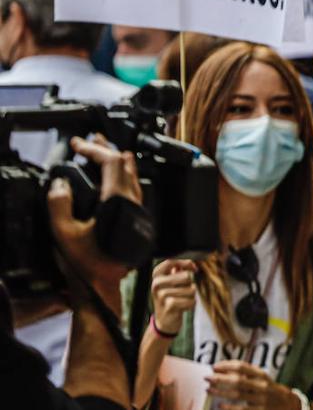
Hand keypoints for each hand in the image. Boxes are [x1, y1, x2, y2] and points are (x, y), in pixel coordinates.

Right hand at [48, 137, 142, 302]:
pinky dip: (125, 175)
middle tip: (91, 141)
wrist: (105, 285)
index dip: (94, 149)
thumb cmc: (87, 263)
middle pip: (124, 165)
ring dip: (118, 160)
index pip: (111, 162)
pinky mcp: (139, 219)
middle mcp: (133, 202)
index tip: (78, 144)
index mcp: (117, 201)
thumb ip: (59, 204)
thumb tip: (60, 184)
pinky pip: (135, 187)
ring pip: (132, 175)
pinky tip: (120, 176)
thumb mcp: (64, 233)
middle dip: (106, 149)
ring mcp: (139, 210)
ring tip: (105, 150)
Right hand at [151, 258, 196, 334]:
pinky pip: (192, 301)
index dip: (185, 263)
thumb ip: (178, 270)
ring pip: (191, 290)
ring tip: (181, 300)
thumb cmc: (170, 298)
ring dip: (191, 296)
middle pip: (186, 276)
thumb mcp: (170, 282)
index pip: (171, 262)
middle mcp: (156, 284)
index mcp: (156, 276)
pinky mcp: (169, 306)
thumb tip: (190, 263)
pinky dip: (191, 305)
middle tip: (182, 292)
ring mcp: (162, 295)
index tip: (194, 268)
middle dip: (190, 284)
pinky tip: (182, 308)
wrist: (163, 321)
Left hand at [207, 361, 297, 408]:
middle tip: (207, 378)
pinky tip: (220, 406)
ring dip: (220, 392)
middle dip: (220, 379)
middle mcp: (262, 386)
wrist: (288, 405)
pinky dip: (229, 407)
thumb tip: (225, 371)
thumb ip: (248, 375)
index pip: (242, 367)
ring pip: (237, 395)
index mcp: (262, 375)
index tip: (215, 366)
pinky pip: (241, 409)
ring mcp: (261, 399)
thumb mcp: (263, 379)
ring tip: (209, 390)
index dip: (227, 365)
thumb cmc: (270, 391)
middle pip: (237, 380)